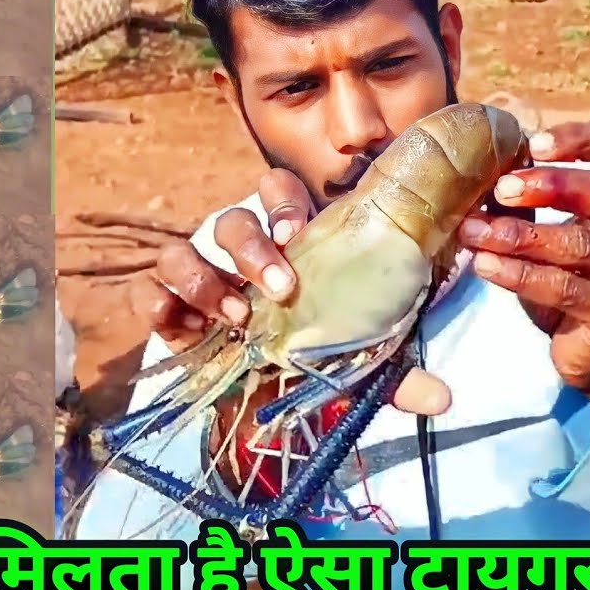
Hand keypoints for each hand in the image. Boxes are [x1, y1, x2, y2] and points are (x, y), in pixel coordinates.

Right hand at [132, 169, 450, 415]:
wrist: (258, 400)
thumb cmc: (307, 357)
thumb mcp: (353, 362)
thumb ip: (394, 372)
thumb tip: (443, 398)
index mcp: (287, 245)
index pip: (276, 189)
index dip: (281, 201)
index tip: (296, 233)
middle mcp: (238, 254)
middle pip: (231, 220)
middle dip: (250, 247)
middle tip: (278, 288)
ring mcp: (198, 280)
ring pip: (180, 250)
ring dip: (202, 278)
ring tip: (232, 317)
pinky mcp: (166, 311)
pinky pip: (146, 292)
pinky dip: (157, 304)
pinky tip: (182, 329)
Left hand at [457, 120, 589, 415]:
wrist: (589, 346)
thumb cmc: (567, 273)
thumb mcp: (548, 227)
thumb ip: (525, 199)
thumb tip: (477, 173)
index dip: (578, 138)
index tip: (532, 145)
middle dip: (548, 186)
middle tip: (500, 190)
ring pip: (577, 245)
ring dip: (518, 236)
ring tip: (474, 233)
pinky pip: (564, 288)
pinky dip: (518, 275)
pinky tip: (486, 266)